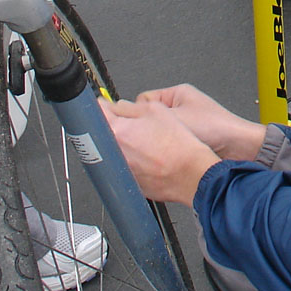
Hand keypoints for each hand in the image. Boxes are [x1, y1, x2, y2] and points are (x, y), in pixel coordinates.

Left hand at [100, 99, 219, 205]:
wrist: (192, 173)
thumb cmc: (178, 144)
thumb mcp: (156, 110)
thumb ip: (130, 106)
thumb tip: (118, 106)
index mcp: (116, 131)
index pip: (98, 112)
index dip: (107, 106)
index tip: (113, 108)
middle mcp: (113, 153)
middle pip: (107, 134)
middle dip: (119, 127)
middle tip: (138, 126)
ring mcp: (122, 171)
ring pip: (118, 152)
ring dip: (129, 146)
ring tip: (150, 144)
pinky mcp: (131, 184)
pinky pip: (129, 168)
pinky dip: (138, 162)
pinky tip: (154, 159)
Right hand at [136, 84, 266, 160]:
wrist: (238, 149)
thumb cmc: (216, 127)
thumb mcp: (177, 118)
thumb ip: (149, 117)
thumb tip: (126, 117)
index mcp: (176, 94)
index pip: (143, 100)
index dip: (139, 114)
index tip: (137, 125)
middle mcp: (180, 107)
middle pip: (150, 119)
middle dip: (150, 130)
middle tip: (154, 138)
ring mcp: (185, 124)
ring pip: (158, 134)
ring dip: (161, 142)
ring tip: (168, 148)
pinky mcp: (189, 140)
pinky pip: (169, 145)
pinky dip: (169, 151)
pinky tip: (173, 155)